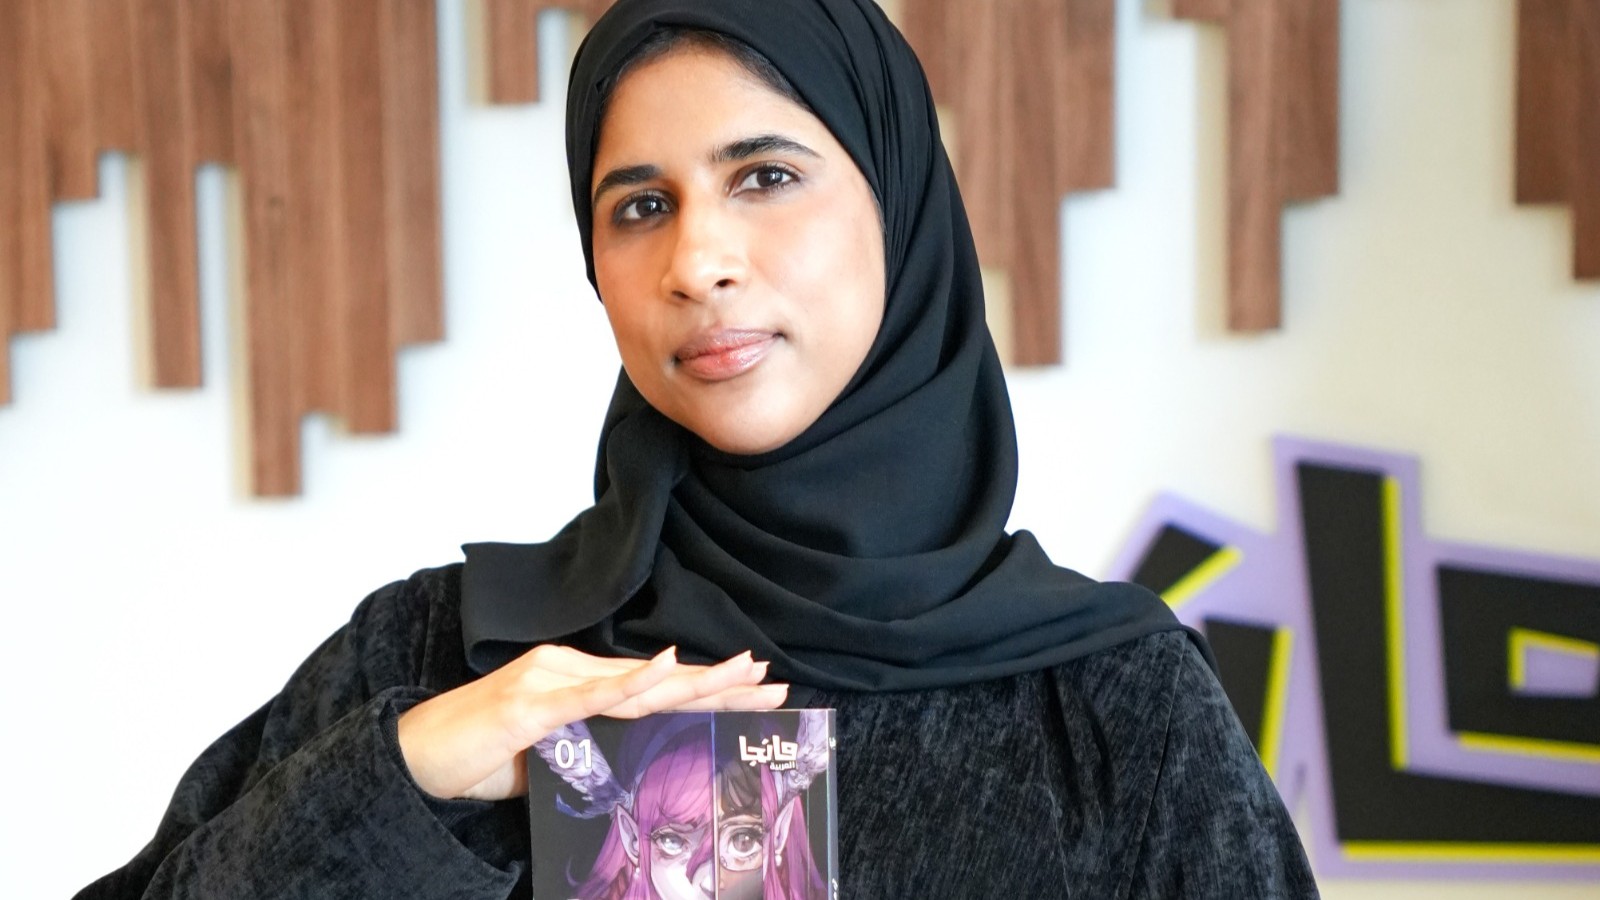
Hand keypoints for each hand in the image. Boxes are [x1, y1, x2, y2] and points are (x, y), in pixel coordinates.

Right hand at [396, 645, 785, 800]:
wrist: (412, 758)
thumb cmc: (477, 757)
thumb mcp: (548, 756)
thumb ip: (590, 750)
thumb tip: (635, 765)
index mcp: (575, 681)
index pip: (654, 686)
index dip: (705, 687)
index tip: (755, 689)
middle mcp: (568, 670)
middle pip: (659, 680)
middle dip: (720, 683)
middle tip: (774, 681)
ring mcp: (549, 681)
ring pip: (637, 683)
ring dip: (695, 681)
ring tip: (744, 674)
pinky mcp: (528, 703)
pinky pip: (587, 694)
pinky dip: (629, 682)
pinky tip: (663, 668)